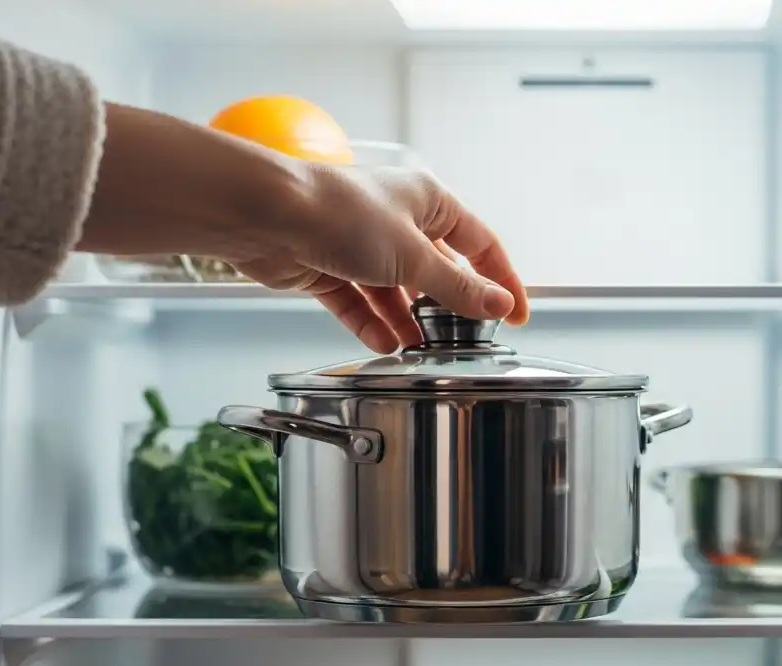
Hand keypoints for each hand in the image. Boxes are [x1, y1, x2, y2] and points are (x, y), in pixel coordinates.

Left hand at [227, 164, 529, 352]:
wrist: (265, 214)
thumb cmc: (338, 212)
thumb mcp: (414, 257)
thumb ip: (458, 288)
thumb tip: (499, 303)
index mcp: (428, 200)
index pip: (481, 244)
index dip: (502, 280)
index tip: (516, 315)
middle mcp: (396, 218)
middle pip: (437, 269)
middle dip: (447, 306)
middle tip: (462, 337)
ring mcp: (360, 243)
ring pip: (396, 290)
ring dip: (408, 321)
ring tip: (420, 349)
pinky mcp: (327, 265)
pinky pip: (359, 301)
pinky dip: (371, 323)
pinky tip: (384, 345)